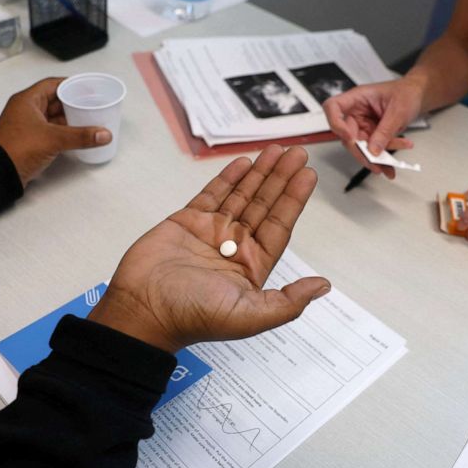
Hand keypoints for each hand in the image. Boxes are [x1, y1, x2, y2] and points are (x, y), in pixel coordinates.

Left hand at [0, 78, 111, 186]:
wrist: (0, 174)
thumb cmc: (20, 148)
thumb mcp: (53, 139)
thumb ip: (81, 136)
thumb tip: (104, 134)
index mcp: (26, 100)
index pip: (52, 84)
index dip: (70, 84)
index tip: (87, 87)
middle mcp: (25, 110)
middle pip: (53, 100)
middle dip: (72, 102)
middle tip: (91, 104)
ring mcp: (26, 125)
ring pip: (52, 116)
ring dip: (68, 118)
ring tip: (87, 119)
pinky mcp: (29, 140)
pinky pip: (49, 130)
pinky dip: (62, 131)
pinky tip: (75, 135)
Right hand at [88, 145, 330, 353]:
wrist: (144, 310)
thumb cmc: (194, 317)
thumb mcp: (250, 316)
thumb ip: (289, 301)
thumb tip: (323, 286)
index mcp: (252, 267)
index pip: (279, 226)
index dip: (294, 200)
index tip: (307, 175)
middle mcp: (234, 247)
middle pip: (263, 205)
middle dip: (280, 179)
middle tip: (297, 153)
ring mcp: (210, 233)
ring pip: (240, 196)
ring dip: (258, 173)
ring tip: (275, 151)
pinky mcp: (186, 222)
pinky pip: (211, 194)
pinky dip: (227, 178)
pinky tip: (243, 163)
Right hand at [322, 79, 418, 178]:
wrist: (416, 96)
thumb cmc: (406, 92)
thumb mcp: (398, 110)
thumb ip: (385, 130)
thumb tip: (373, 149)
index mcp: (357, 98)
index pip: (333, 107)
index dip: (336, 123)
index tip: (349, 137)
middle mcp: (356, 112)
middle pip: (346, 135)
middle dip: (361, 151)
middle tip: (374, 162)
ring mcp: (362, 124)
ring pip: (360, 147)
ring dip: (375, 158)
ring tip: (389, 164)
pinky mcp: (371, 135)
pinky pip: (372, 150)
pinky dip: (382, 158)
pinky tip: (390, 164)